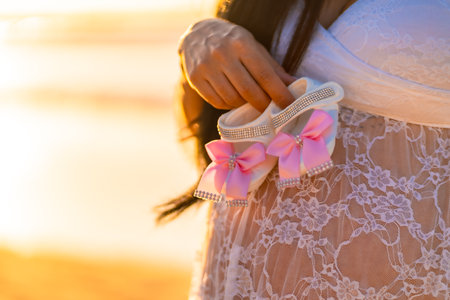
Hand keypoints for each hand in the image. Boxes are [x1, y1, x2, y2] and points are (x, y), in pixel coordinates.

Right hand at [178, 18, 295, 111]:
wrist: (197, 34)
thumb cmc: (233, 42)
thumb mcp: (254, 47)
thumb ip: (272, 67)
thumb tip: (294, 85)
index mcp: (242, 43)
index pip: (264, 75)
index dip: (279, 93)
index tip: (290, 105)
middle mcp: (222, 54)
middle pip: (248, 90)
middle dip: (263, 105)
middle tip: (271, 111)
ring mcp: (206, 67)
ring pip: (232, 99)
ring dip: (244, 106)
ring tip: (250, 102)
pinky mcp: (195, 78)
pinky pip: (217, 102)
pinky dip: (229, 106)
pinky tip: (234, 100)